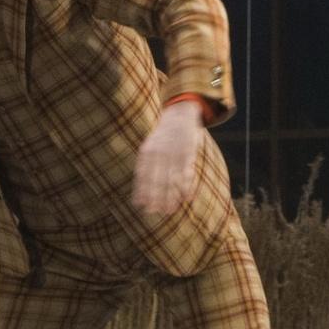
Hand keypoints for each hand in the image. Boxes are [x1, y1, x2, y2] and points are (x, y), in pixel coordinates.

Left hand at [132, 100, 204, 216]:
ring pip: (172, 179)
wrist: (179, 116)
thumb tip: (139, 192)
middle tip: (154, 212)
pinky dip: (186, 186)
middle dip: (156, 197)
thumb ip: (145, 167)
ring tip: (169, 210)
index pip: (143, 175)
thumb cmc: (161, 138)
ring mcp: (175, 154)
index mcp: (147, 152)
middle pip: (157, 180)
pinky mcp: (189, 154)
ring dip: (171, 196)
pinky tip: (186, 198)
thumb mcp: (148, 148)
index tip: (142, 206)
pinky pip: (187, 173)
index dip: (143, 191)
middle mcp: (160, 153)